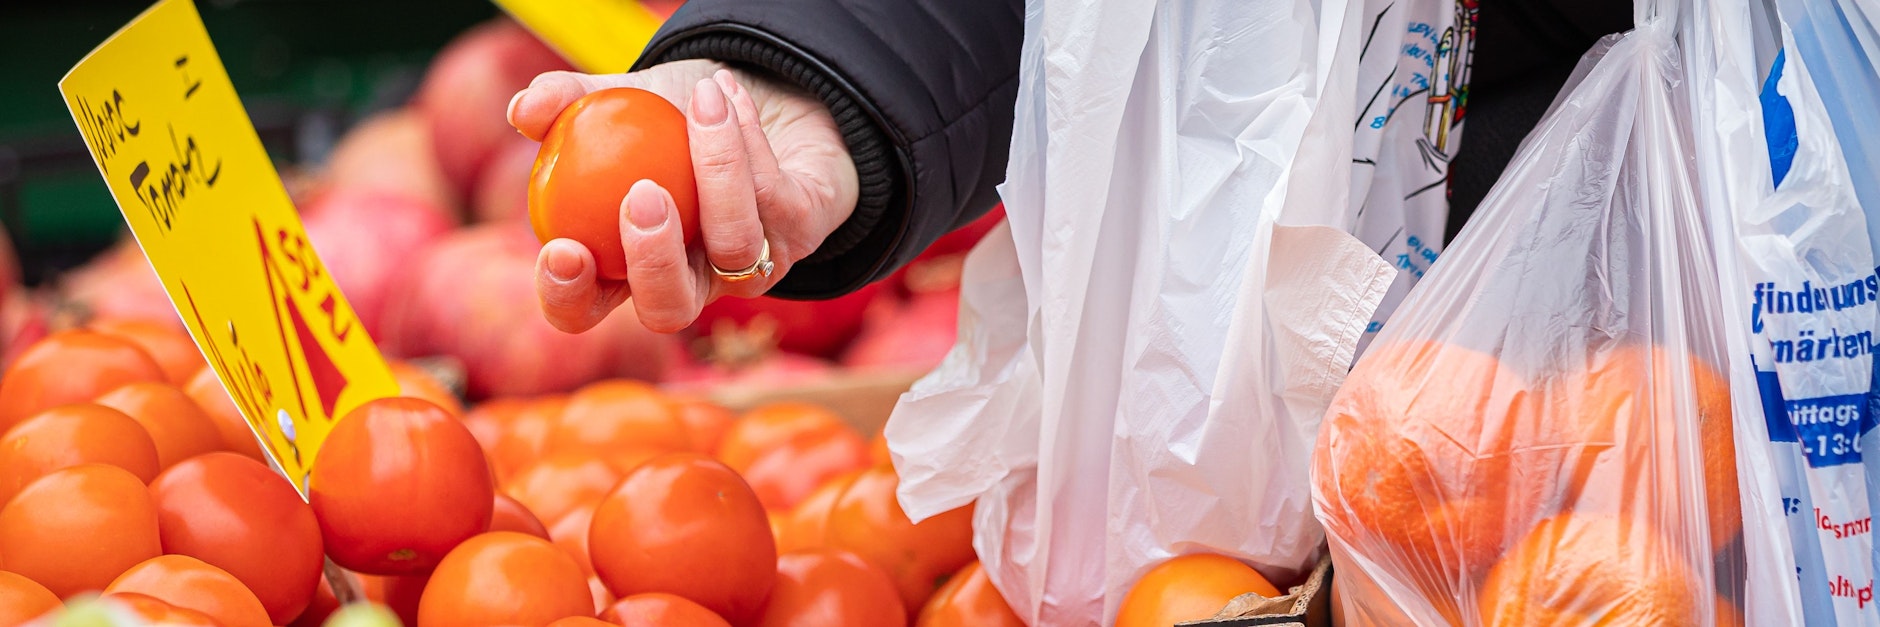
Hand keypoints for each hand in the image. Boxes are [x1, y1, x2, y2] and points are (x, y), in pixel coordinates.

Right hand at [509, 60, 858, 333]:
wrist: (765, 102)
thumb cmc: (674, 119)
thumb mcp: (619, 101)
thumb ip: (568, 103)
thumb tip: (523, 111)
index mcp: (626, 266)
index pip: (585, 309)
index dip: (568, 297)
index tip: (562, 249)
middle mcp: (690, 280)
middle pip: (668, 310)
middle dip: (654, 262)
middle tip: (642, 196)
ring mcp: (749, 267)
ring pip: (735, 248)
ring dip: (718, 170)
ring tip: (701, 102)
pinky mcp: (800, 236)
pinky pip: (773, 197)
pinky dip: (747, 138)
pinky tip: (726, 94)